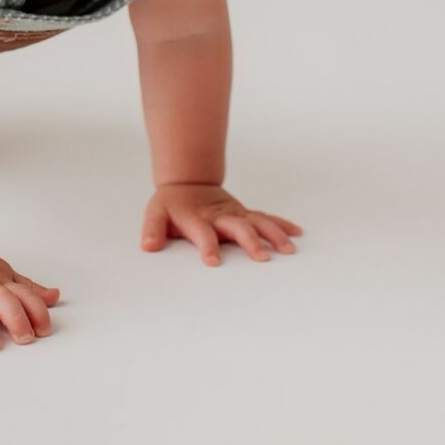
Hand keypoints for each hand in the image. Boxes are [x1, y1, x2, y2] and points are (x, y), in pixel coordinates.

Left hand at [141, 183, 301, 264]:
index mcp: (197, 219)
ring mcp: (235, 214)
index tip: (214, 262)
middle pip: (238, 228)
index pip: (203, 234)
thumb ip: (152, 230)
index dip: (207, 247)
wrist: (188, 182)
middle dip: (251, 242)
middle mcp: (220, 216)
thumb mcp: (155, 214)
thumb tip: (147, 246)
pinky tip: (296, 233)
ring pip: (258, 222)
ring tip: (289, 249)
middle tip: (263, 258)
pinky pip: (266, 218)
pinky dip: (281, 224)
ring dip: (274, 234)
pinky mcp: (245, 214)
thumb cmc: (171, 204)